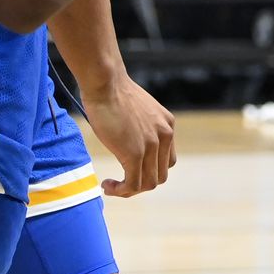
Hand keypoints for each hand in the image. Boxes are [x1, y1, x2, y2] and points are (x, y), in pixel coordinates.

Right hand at [84, 75, 176, 196]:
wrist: (106, 83)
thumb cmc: (113, 93)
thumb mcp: (137, 111)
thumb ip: (141, 127)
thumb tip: (128, 141)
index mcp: (168, 125)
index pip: (166, 160)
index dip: (148, 170)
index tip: (128, 170)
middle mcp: (165, 135)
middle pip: (160, 174)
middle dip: (140, 183)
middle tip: (119, 181)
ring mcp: (152, 145)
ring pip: (149, 183)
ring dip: (129, 190)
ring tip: (111, 185)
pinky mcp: (135, 153)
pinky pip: (133, 184)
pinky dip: (121, 191)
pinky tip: (106, 185)